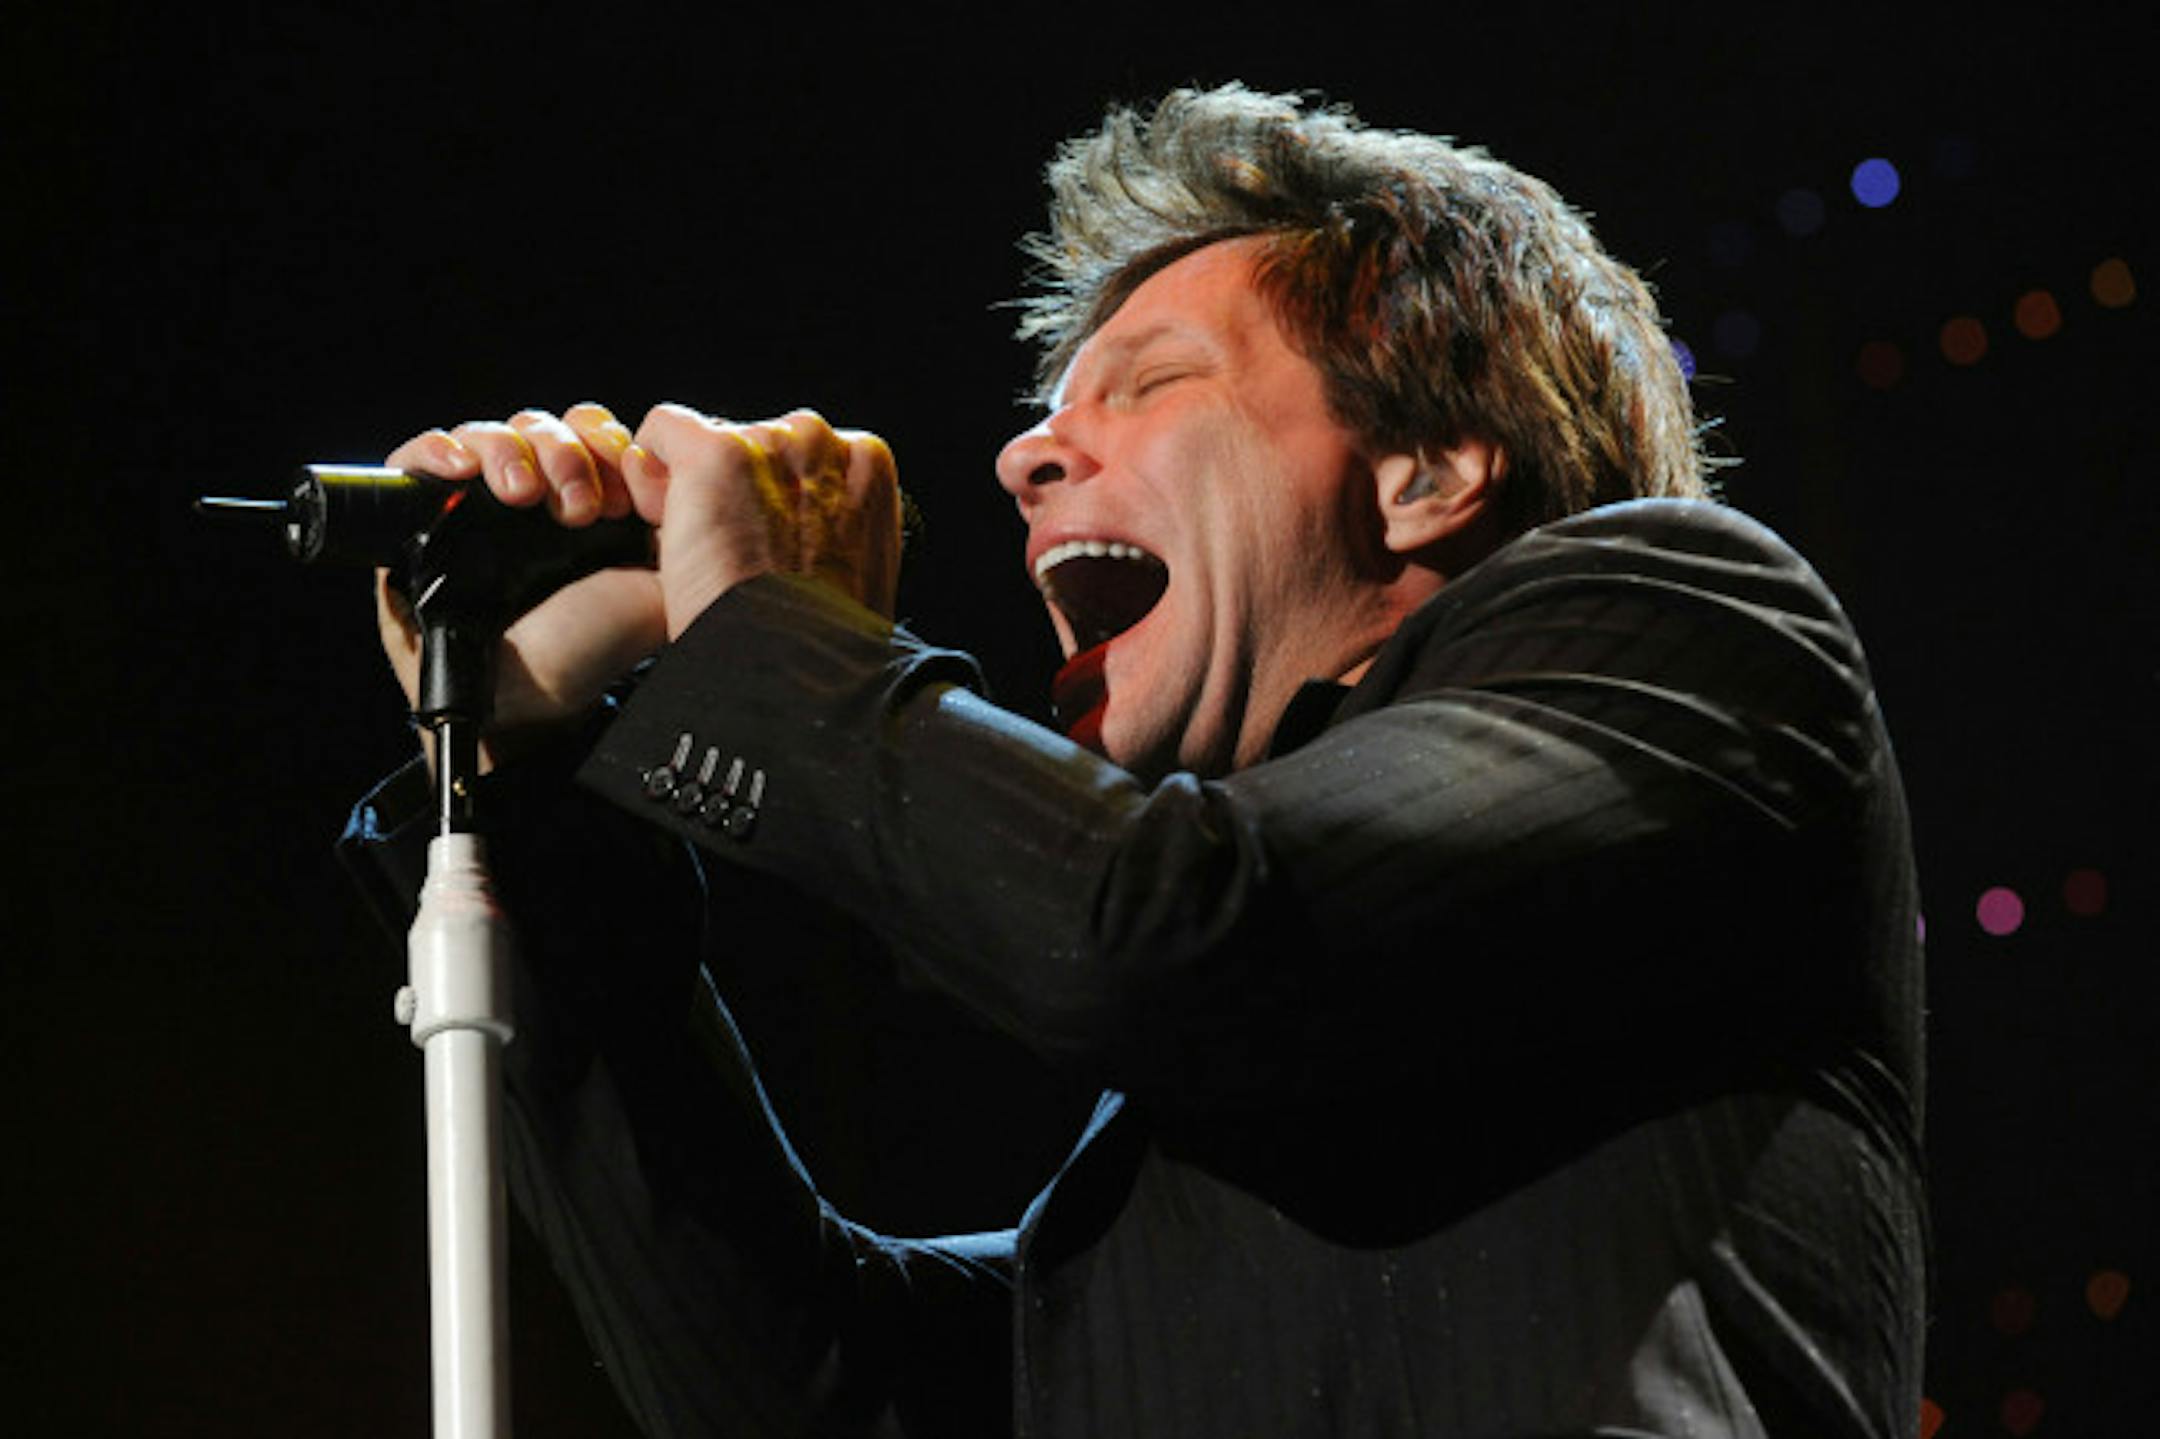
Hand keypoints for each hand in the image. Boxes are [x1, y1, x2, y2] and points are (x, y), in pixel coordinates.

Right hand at [375, 403, 667, 751]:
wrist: (528, 701)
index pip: (592, 434)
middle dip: (564, 452)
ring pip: (488, 435)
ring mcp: (473, 504)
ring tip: (522, 495)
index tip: (623, 497)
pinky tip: (459, 469)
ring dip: (511, 451)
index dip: (607, 446)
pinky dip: (437, 450)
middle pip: (542, 426)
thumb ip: (676, 529)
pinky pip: (417, 457)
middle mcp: (531, 496)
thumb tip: (681, 473)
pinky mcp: (418, 518)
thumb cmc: (590, 648)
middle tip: (578, 507)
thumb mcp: (657, 583)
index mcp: (587, 500)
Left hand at [623, 404, 902, 637]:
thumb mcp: (852, 567)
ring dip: (690, 494)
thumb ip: (827, 521)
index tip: (770, 554)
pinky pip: (661, 432)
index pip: (793, 457)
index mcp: (867, 464)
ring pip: (701, 442)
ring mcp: (768, 441)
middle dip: (730, 494)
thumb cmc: (819, 642)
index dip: (769, 505)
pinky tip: (670, 533)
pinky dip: (650, 478)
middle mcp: (823, 439)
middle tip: (737, 561)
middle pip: (747, 443)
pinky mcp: (717, 452)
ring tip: (710, 557)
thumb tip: (782, 514)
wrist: (793, 670)